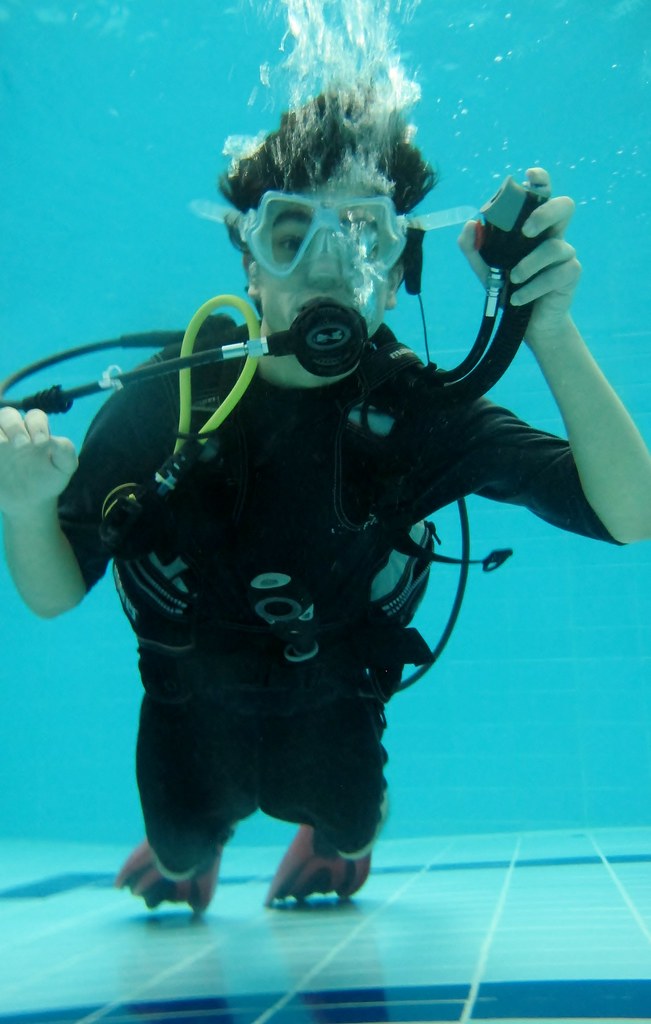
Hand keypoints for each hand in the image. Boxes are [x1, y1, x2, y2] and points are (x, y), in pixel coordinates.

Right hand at [0, 407, 77, 517]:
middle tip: (22, 444)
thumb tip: (52, 438)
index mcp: (36, 431)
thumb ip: (65, 450)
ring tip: (3, 445)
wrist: (30, 502)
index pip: (35, 416)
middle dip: (14, 426)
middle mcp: (15, 432)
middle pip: (8, 414)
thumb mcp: (65, 467)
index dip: (37, 425)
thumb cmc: (49, 480)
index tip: (41, 442)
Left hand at [458, 167, 581, 347]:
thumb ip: (473, 246)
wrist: (527, 323)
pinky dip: (532, 287)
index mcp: (534, 225)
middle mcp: (553, 234)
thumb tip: (471, 224)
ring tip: (513, 279)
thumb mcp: (485, 268)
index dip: (540, 180)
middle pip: (565, 206)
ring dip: (529, 264)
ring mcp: (565, 253)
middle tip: (526, 231)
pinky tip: (519, 298)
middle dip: (545, 212)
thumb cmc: (508, 288)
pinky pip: (556, 274)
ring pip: (555, 247)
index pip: (542, 194)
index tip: (530, 176)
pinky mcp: (571, 274)